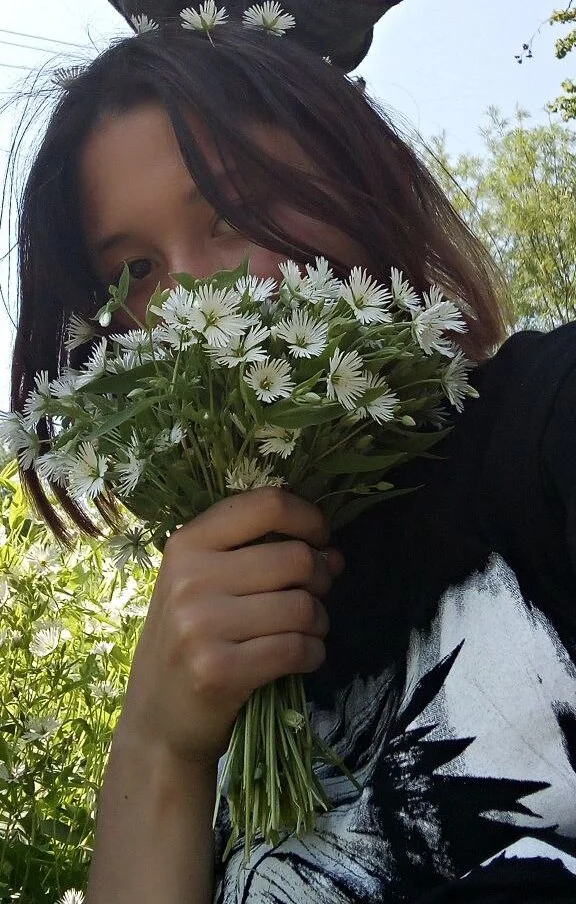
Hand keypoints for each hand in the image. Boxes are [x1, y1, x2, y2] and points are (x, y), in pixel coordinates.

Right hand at [116, 487, 343, 765]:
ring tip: (306, 632)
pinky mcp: (218, 670)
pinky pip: (297, 649)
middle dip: (322, 579)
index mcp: (187, 544)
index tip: (320, 539)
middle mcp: (189, 578)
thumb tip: (333, 554)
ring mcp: (200, 625)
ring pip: (302, 606)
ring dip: (319, 622)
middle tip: (314, 597)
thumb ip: (261, 557)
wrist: (155, 719)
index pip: (266, 505)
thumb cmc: (189, 641)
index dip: (308, 518)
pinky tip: (301, 657)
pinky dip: (313, 654)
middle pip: (296, 557)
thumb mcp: (205, 584)